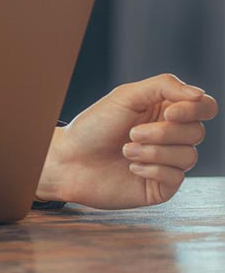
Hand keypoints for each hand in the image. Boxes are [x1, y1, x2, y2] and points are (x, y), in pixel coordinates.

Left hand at [37, 74, 217, 208]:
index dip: (194, 110)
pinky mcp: (162, 186)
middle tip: (132, 133)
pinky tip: (131, 167)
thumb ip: (164, 87)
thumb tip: (199, 95)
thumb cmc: (94, 126)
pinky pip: (176, 177)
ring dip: (153, 151)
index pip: (203, 107)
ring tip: (125, 150)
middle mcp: (171, 136)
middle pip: (196, 131)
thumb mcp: (126, 96)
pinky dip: (152, 169)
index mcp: (164, 111)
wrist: (70, 160)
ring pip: (188, 155)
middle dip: (162, 133)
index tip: (169, 113)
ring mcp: (168, 162)